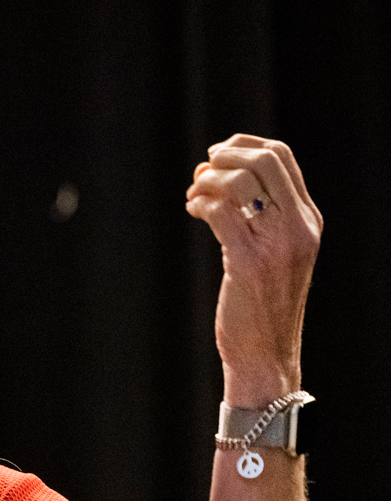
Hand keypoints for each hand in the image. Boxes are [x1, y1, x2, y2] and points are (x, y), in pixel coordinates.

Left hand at [186, 134, 322, 406]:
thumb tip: (215, 177)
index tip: (220, 151)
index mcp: (309, 220)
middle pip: (265, 161)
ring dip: (207, 182)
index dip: (246, 145)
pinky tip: (192, 211)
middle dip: (226, 155)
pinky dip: (200, 204)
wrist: (266, 355)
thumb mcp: (274, 255)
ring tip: (194, 196)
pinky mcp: (249, 262)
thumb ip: (258, 218)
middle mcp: (299, 227)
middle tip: (202, 168)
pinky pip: (220, 213)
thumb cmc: (262, 306)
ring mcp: (277, 244)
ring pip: (240, 183)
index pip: (284, 158)